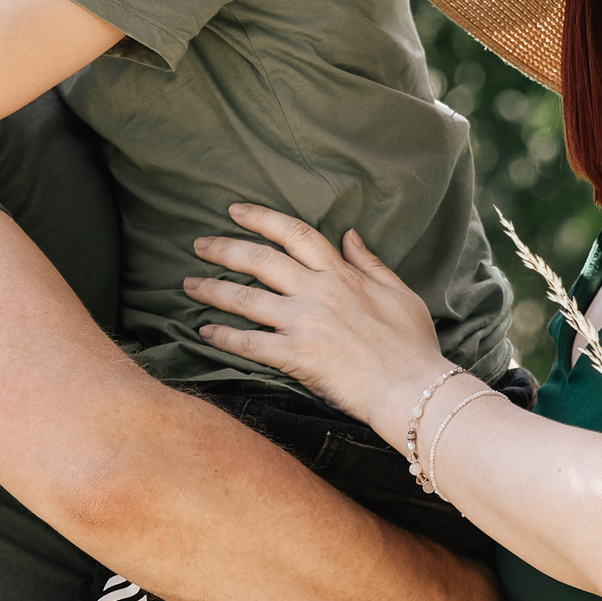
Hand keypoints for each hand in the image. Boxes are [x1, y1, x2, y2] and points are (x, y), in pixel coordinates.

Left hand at [185, 204, 444, 426]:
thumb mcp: (399, 292)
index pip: (294, 233)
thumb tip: (349, 234)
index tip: (235, 211)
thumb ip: (370, 262)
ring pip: (246, 299)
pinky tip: (204, 331)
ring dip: (213, 290)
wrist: (413, 389)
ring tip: (188, 284)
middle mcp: (317, 292)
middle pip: (260, 260)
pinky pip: (249, 343)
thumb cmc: (412, 345)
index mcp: (341, 274)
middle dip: (224, 249)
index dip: (260, 218)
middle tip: (198, 245)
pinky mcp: (296, 357)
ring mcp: (304, 323)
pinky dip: (223, 336)